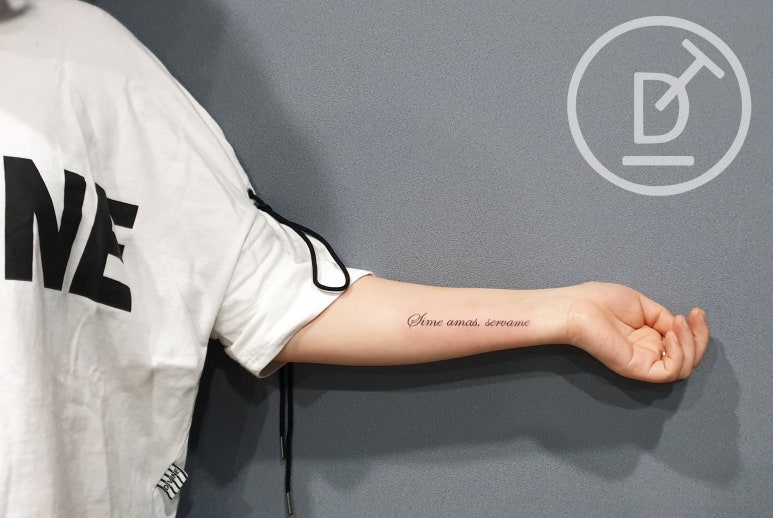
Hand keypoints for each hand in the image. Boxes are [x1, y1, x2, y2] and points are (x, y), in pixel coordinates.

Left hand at [566, 282, 709, 382]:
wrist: (577, 307)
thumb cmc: (600, 301)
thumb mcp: (642, 306)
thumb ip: (663, 318)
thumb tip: (680, 326)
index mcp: (650, 339)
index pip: (684, 345)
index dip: (697, 332)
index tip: (697, 312)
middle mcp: (649, 353)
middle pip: (689, 359)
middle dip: (700, 339)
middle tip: (694, 318)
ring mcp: (643, 363)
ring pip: (684, 368)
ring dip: (691, 345)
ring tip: (678, 325)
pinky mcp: (636, 369)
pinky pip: (669, 372)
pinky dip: (678, 354)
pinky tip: (670, 336)